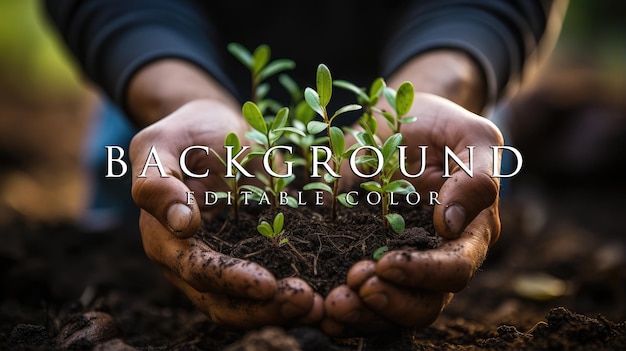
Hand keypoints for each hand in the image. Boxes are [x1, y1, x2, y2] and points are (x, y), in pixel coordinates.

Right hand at [129, 99, 322, 327]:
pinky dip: (292, 292)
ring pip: (248, 303)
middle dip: (264, 309)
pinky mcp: (254, 253)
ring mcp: (224, 260)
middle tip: (307, 303)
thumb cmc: (185, 131)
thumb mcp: (159, 144)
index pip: (197, 271)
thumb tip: (182, 224)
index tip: (268, 284)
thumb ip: (156, 181)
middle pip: (224, 302)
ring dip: (281, 310)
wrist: (216, 126)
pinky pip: (272, 281)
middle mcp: (192, 260)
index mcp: (164, 239)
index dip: (231, 281)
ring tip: (318, 306)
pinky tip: (323, 294)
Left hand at [323, 92, 501, 335]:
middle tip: (351, 288)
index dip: (423, 274)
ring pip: (390, 310)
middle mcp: (436, 257)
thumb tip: (452, 224)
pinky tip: (320, 309)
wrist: (398, 118)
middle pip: (423, 304)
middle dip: (388, 304)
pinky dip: (343, 308)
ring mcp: (401, 262)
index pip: (454, 269)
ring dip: (361, 314)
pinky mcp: (366, 257)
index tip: (385, 263)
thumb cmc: (439, 125)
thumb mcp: (469, 135)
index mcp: (469, 234)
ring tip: (331, 304)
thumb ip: (476, 175)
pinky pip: (359, 296)